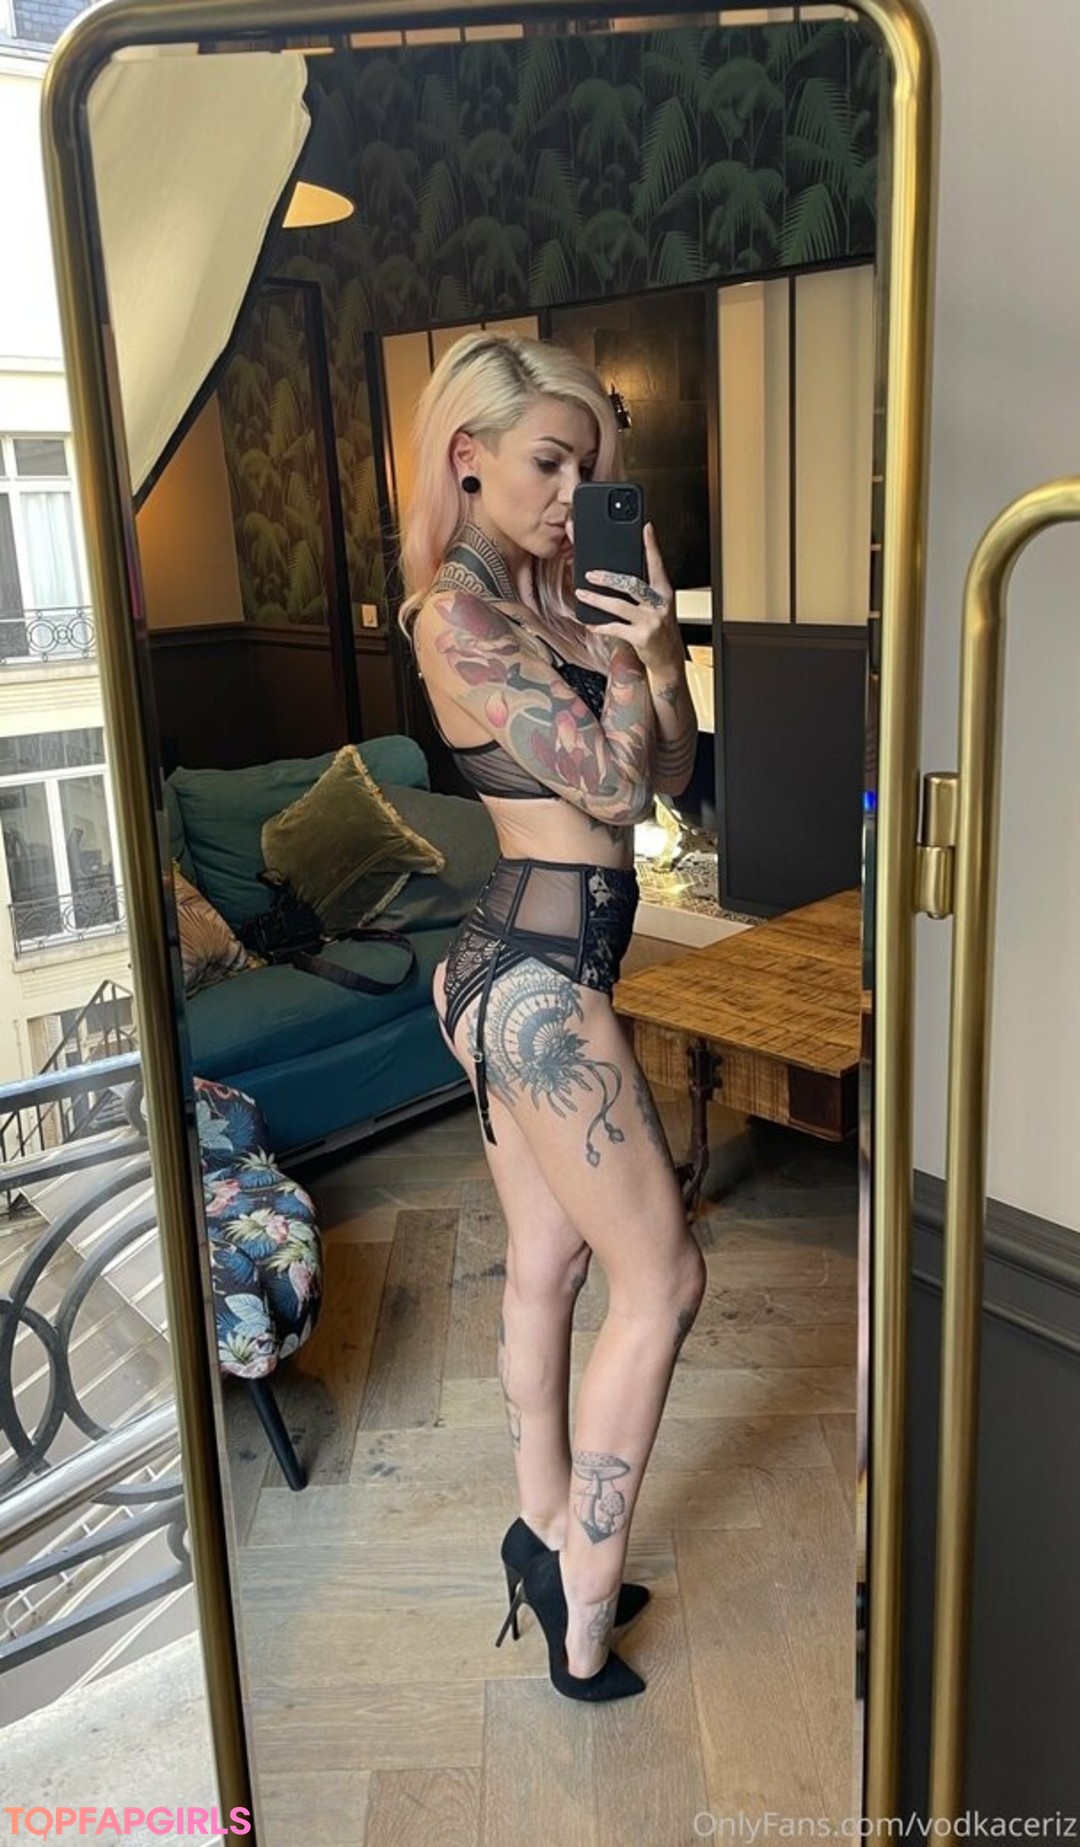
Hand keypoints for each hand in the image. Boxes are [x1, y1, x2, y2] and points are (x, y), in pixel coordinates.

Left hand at [575, 523, 678, 671]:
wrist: (670, 660)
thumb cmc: (661, 631)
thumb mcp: (659, 607)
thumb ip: (644, 591)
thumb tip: (617, 576)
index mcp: (665, 592)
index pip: (658, 565)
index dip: (652, 546)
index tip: (646, 528)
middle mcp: (660, 604)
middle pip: (632, 584)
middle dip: (608, 578)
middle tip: (590, 573)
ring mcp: (651, 621)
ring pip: (619, 606)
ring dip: (597, 600)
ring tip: (582, 594)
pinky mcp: (641, 638)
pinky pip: (615, 628)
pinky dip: (600, 625)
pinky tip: (589, 623)